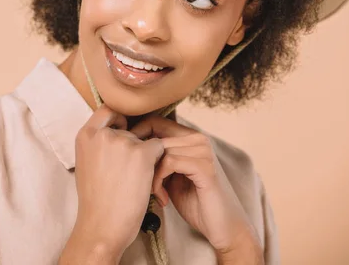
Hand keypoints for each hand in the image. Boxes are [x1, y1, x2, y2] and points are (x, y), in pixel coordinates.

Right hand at [70, 104, 164, 258]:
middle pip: (129, 129)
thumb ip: (98, 143)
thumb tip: (119, 130)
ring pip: (145, 139)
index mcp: (85, 135)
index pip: (108, 110)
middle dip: (133, 146)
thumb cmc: (95, 201)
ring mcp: (123, 141)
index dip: (120, 120)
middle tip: (128, 172)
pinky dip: (158, 162)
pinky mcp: (142, 153)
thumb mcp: (86, 163)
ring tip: (134, 181)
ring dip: (145, 157)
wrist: (101, 226)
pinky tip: (148, 179)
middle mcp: (103, 133)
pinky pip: (159, 147)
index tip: (125, 133)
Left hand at [131, 115, 261, 255]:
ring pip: (159, 150)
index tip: (126, 159)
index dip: (136, 137)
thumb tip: (128, 145)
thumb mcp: (170, 174)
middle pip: (154, 135)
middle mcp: (198, 138)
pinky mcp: (205, 167)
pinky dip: (159, 181)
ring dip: (149, 175)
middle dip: (141, 160)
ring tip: (155, 194)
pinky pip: (169, 162)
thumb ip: (156, 157)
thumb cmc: (193, 201)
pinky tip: (162, 198)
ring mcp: (203, 151)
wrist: (222, 227)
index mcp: (190, 136)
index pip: (154, 121)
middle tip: (141, 182)